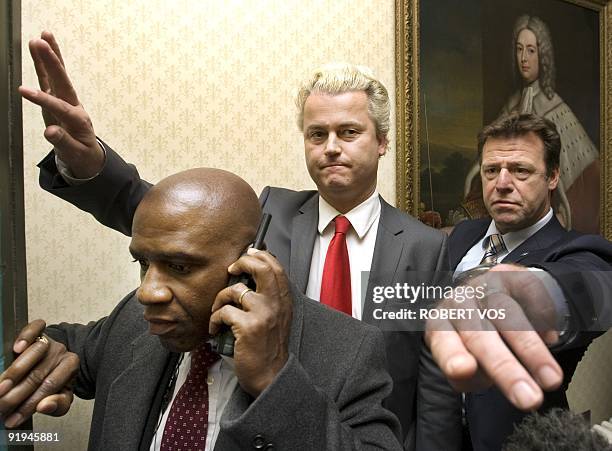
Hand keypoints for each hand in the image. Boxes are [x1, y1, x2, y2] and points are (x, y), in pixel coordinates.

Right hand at [0, 320, 78, 427]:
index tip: (13, 419)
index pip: (50, 387)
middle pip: (37, 374)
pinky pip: (35, 328)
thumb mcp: (61, 396)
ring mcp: (49, 340)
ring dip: (14, 372)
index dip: (29, 405)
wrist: (51, 358)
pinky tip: (16, 348)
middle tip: (0, 407)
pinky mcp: (39, 330)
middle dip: (15, 395)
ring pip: (33, 354)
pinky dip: (25, 337)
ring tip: (1, 388)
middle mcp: (61, 352)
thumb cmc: (53, 380)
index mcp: (71, 366)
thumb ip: (58, 404)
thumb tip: (44, 406)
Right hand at [19, 31, 103, 177]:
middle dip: (51, 63)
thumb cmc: (81, 154)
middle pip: (62, 82)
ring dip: (50, 56)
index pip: (59, 107)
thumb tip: (50, 132)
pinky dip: (45, 63)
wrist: (87, 154)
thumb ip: (63, 143)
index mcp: (78, 120)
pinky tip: (40, 46)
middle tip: (41, 43)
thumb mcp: (75, 153)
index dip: (43, 100)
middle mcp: (73, 105)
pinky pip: (50, 78)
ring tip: (42, 36)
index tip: (24, 92)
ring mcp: (65, 99)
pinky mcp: (57, 98)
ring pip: (58, 75)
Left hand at [210, 249, 291, 396]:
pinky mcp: (248, 327)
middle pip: (261, 267)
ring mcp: (263, 314)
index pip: (276, 266)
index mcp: (283, 300)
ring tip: (218, 311)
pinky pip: (224, 311)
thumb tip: (249, 275)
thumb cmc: (267, 347)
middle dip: (242, 262)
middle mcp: (276, 304)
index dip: (260, 255)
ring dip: (220, 298)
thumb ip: (268, 297)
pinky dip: (214, 319)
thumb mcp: (276, 317)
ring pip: (235, 290)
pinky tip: (215, 328)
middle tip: (232, 269)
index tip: (247, 254)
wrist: (270, 375)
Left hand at [425, 264, 563, 410]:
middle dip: (505, 367)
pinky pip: (528, 294)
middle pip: (479, 333)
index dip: (452, 354)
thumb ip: (465, 375)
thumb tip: (470, 373)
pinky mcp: (511, 275)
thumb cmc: (475, 341)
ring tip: (551, 379)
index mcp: (440, 324)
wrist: (493, 299)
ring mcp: (484, 285)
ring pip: (507, 314)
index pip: (443, 341)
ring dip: (531, 350)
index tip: (463, 369)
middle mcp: (459, 302)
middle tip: (528, 398)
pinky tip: (550, 338)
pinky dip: (542, 317)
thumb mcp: (465, 363)